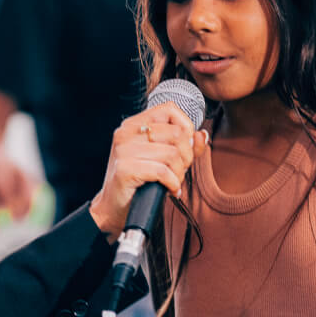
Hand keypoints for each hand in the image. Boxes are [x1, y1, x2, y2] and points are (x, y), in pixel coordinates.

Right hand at [90, 103, 203, 237]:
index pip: (168, 109)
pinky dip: (173, 183)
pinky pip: (163, 171)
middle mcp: (126, 133)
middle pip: (176, 134)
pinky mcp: (125, 169)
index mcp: (133, 125)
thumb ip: (183, 145)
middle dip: (186, 156)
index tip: (184, 147)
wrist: (113, 207)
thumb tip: (202, 135)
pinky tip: (170, 189)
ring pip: (172, 154)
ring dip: (179, 173)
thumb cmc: (137, 181)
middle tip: (179, 170)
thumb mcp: (161, 158)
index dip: (185, 127)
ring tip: (173, 181)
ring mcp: (124, 150)